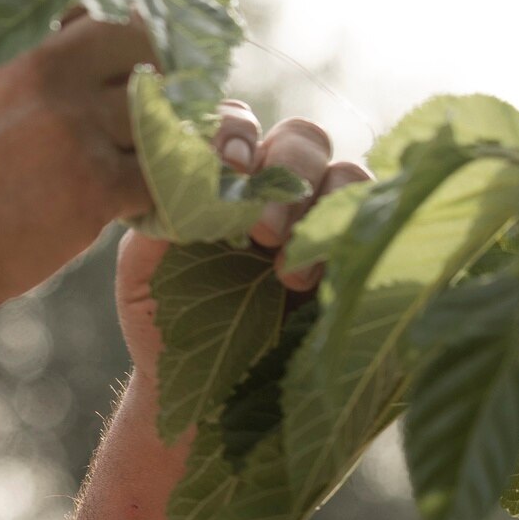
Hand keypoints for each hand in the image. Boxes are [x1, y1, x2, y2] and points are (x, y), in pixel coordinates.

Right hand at [0, 14, 156, 322]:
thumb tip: (45, 31)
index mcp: (3, 34)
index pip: (94, 0)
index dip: (115, 26)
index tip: (119, 57)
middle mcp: (43, 65)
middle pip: (142, 42)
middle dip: (152, 72)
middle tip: (141, 112)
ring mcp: (73, 123)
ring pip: (161, 110)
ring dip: (155, 137)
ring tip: (130, 165)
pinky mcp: (93, 185)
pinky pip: (162, 175)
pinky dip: (155, 192)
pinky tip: (125, 207)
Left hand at [116, 102, 371, 378]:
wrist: (200, 397)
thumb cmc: (163, 324)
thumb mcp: (143, 267)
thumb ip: (154, 212)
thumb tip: (176, 166)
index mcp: (219, 177)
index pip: (236, 122)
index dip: (235, 129)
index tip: (228, 164)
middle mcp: (274, 187)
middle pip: (300, 136)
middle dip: (285, 171)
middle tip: (262, 230)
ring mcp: (320, 217)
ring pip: (343, 169)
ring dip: (319, 206)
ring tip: (286, 270)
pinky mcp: (357, 252)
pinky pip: (375, 216)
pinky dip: (351, 232)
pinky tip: (316, 276)